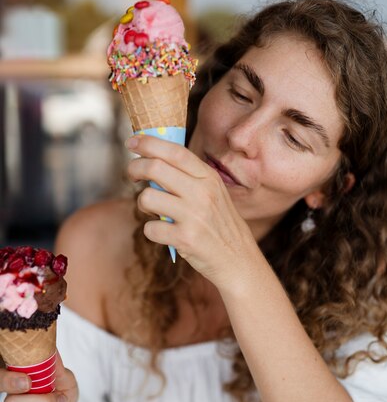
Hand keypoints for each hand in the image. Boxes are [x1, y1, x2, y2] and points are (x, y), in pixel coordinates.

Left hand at [125, 134, 258, 287]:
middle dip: (135, 168)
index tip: (132, 142)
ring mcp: (193, 216)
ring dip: (142, 203)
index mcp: (209, 178)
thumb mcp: (214, 193)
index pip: (175, 151)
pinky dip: (151, 232)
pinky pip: (150, 229)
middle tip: (133, 175)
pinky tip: (164, 233)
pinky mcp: (184, 239)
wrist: (238, 260)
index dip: (149, 143)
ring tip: (153, 210)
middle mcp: (202, 193)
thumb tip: (152, 159)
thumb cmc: (220, 225)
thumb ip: (189, 177)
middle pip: (155, 168)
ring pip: (147, 198)